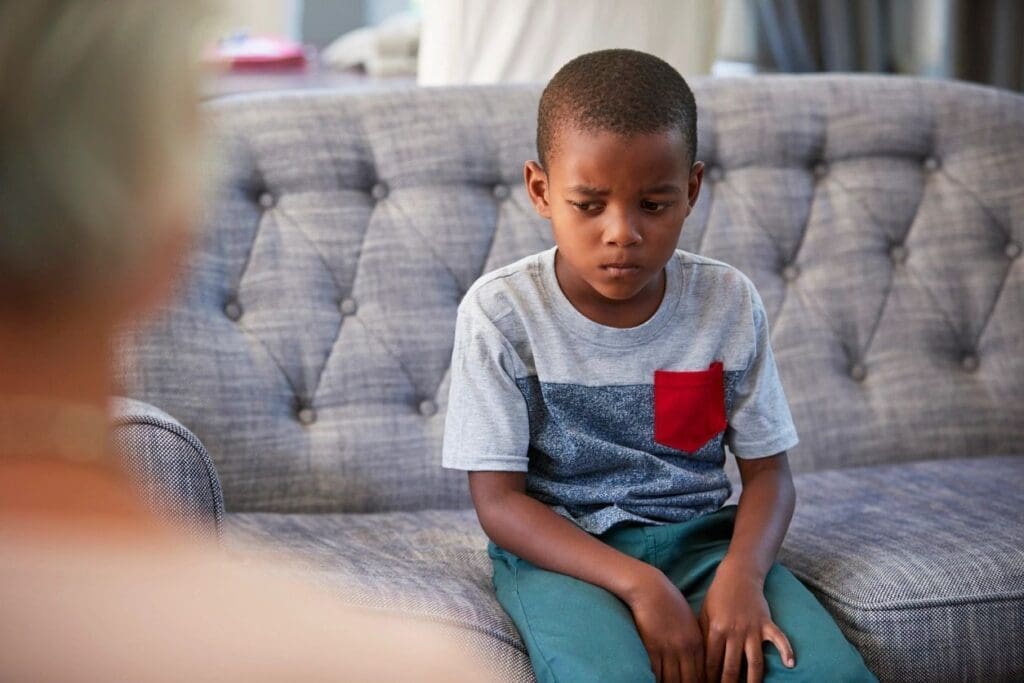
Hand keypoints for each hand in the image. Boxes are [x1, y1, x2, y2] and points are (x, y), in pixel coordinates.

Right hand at [626, 565, 706, 682]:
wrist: (650, 589)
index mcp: (697, 642)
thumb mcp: (689, 621)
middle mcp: (685, 648)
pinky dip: (657, 681)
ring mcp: (668, 649)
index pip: (703, 674)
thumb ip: (695, 641)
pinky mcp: (652, 648)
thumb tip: (696, 660)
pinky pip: (656, 672)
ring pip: (672, 680)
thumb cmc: (670, 602)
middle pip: (690, 681)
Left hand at [697, 560, 794, 682]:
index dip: (708, 678)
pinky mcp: (767, 623)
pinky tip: (791, 664)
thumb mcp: (705, 613)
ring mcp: (753, 629)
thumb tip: (700, 659)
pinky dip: (786, 651)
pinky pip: (779, 639)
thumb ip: (704, 635)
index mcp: (716, 630)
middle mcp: (735, 632)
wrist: (738, 574)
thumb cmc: (718, 595)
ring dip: (753, 681)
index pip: (711, 662)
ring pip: (755, 661)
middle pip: (732, 667)